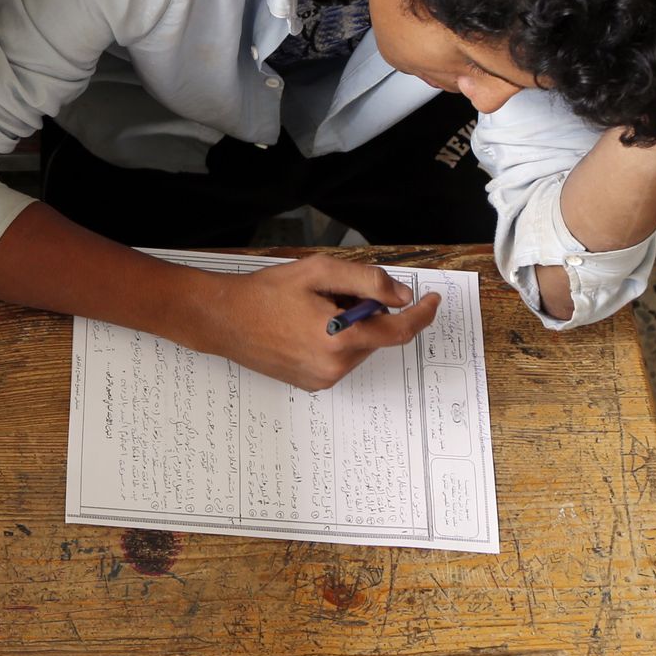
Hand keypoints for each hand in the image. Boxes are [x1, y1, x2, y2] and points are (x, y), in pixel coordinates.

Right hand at [176, 256, 439, 390]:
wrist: (223, 319)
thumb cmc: (264, 294)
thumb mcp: (318, 272)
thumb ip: (366, 282)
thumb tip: (400, 297)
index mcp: (340, 339)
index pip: (398, 331)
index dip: (421, 315)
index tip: (431, 301)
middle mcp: (334, 367)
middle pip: (375, 336)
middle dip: (366, 311)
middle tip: (331, 294)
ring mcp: (322, 379)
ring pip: (358, 347)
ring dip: (349, 326)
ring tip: (309, 311)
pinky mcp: (312, 383)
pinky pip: (340, 358)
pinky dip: (335, 340)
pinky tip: (303, 327)